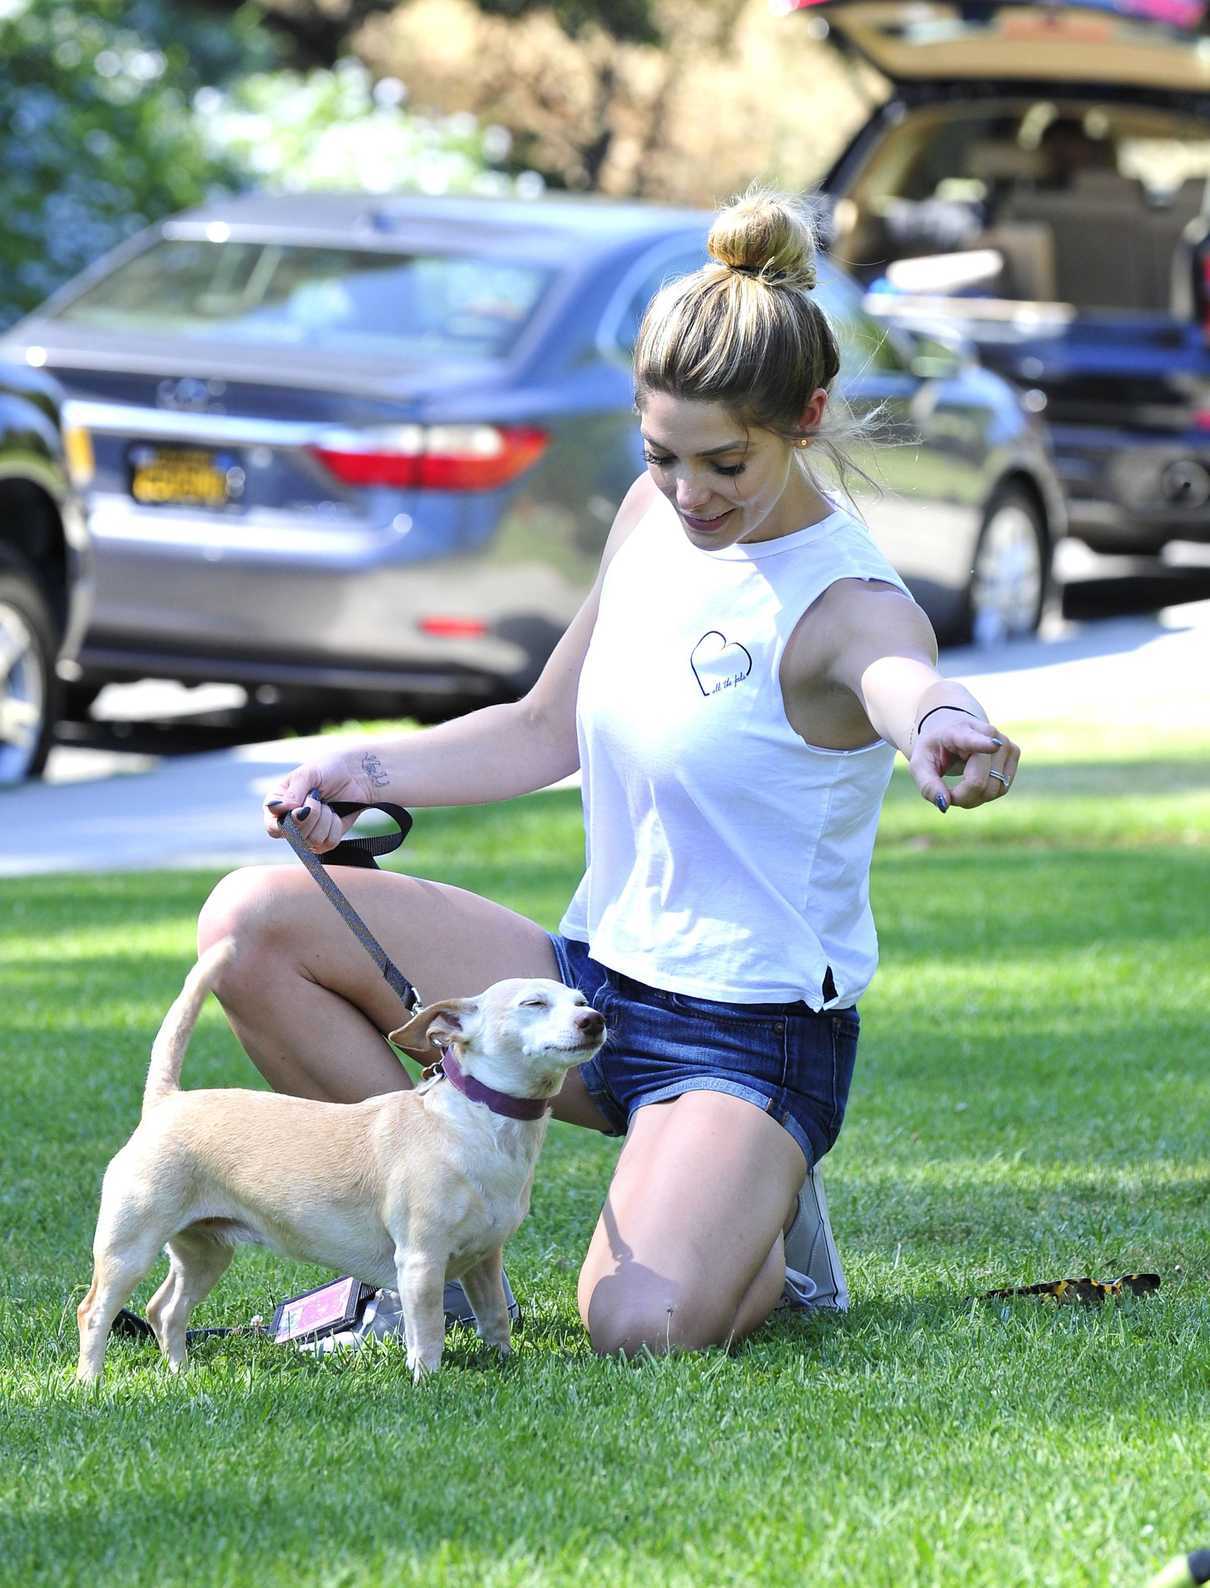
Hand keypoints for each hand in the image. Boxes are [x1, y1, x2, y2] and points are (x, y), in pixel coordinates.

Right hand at [262, 748, 384, 852]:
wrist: (355, 776)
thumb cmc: (328, 770)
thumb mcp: (308, 774)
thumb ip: (293, 792)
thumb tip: (283, 809)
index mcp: (277, 805)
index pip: (272, 827)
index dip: (287, 822)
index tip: (301, 808)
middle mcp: (289, 822)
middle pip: (294, 836)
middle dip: (312, 814)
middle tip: (317, 797)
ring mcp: (306, 833)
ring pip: (313, 840)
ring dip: (325, 818)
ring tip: (327, 804)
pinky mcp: (324, 840)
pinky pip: (328, 843)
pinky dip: (335, 826)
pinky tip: (335, 814)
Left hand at [908, 709, 1019, 811]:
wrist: (951, 729)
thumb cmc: (934, 749)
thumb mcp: (920, 765)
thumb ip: (928, 785)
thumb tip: (945, 805)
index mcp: (958, 731)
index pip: (971, 739)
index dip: (983, 744)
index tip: (993, 746)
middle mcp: (986, 733)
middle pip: (978, 781)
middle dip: (961, 797)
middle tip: (947, 794)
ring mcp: (1004, 742)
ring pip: (994, 788)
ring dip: (974, 798)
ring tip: (959, 787)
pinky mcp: (1014, 752)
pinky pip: (1002, 788)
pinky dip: (986, 795)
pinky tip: (974, 784)